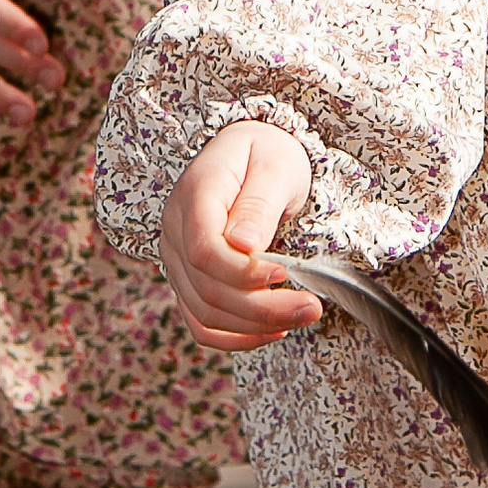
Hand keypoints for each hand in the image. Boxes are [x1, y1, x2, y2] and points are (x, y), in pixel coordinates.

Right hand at [159, 121, 323, 349]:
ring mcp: (177, 258)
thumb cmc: (266, 152)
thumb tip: (245, 245)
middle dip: (263, 309)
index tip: (285, 272)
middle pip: (208, 289)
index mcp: (195, 194)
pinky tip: (272, 331)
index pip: (205, 250)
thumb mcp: (275, 164)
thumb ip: (259, 203)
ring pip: (205, 313)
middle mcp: (176, 230)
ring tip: (302, 316)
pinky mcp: (188, 279)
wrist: (248, 150)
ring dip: (255, 327)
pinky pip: (202, 323)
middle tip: (312, 307)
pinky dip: (236, 337)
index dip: (244, 273)